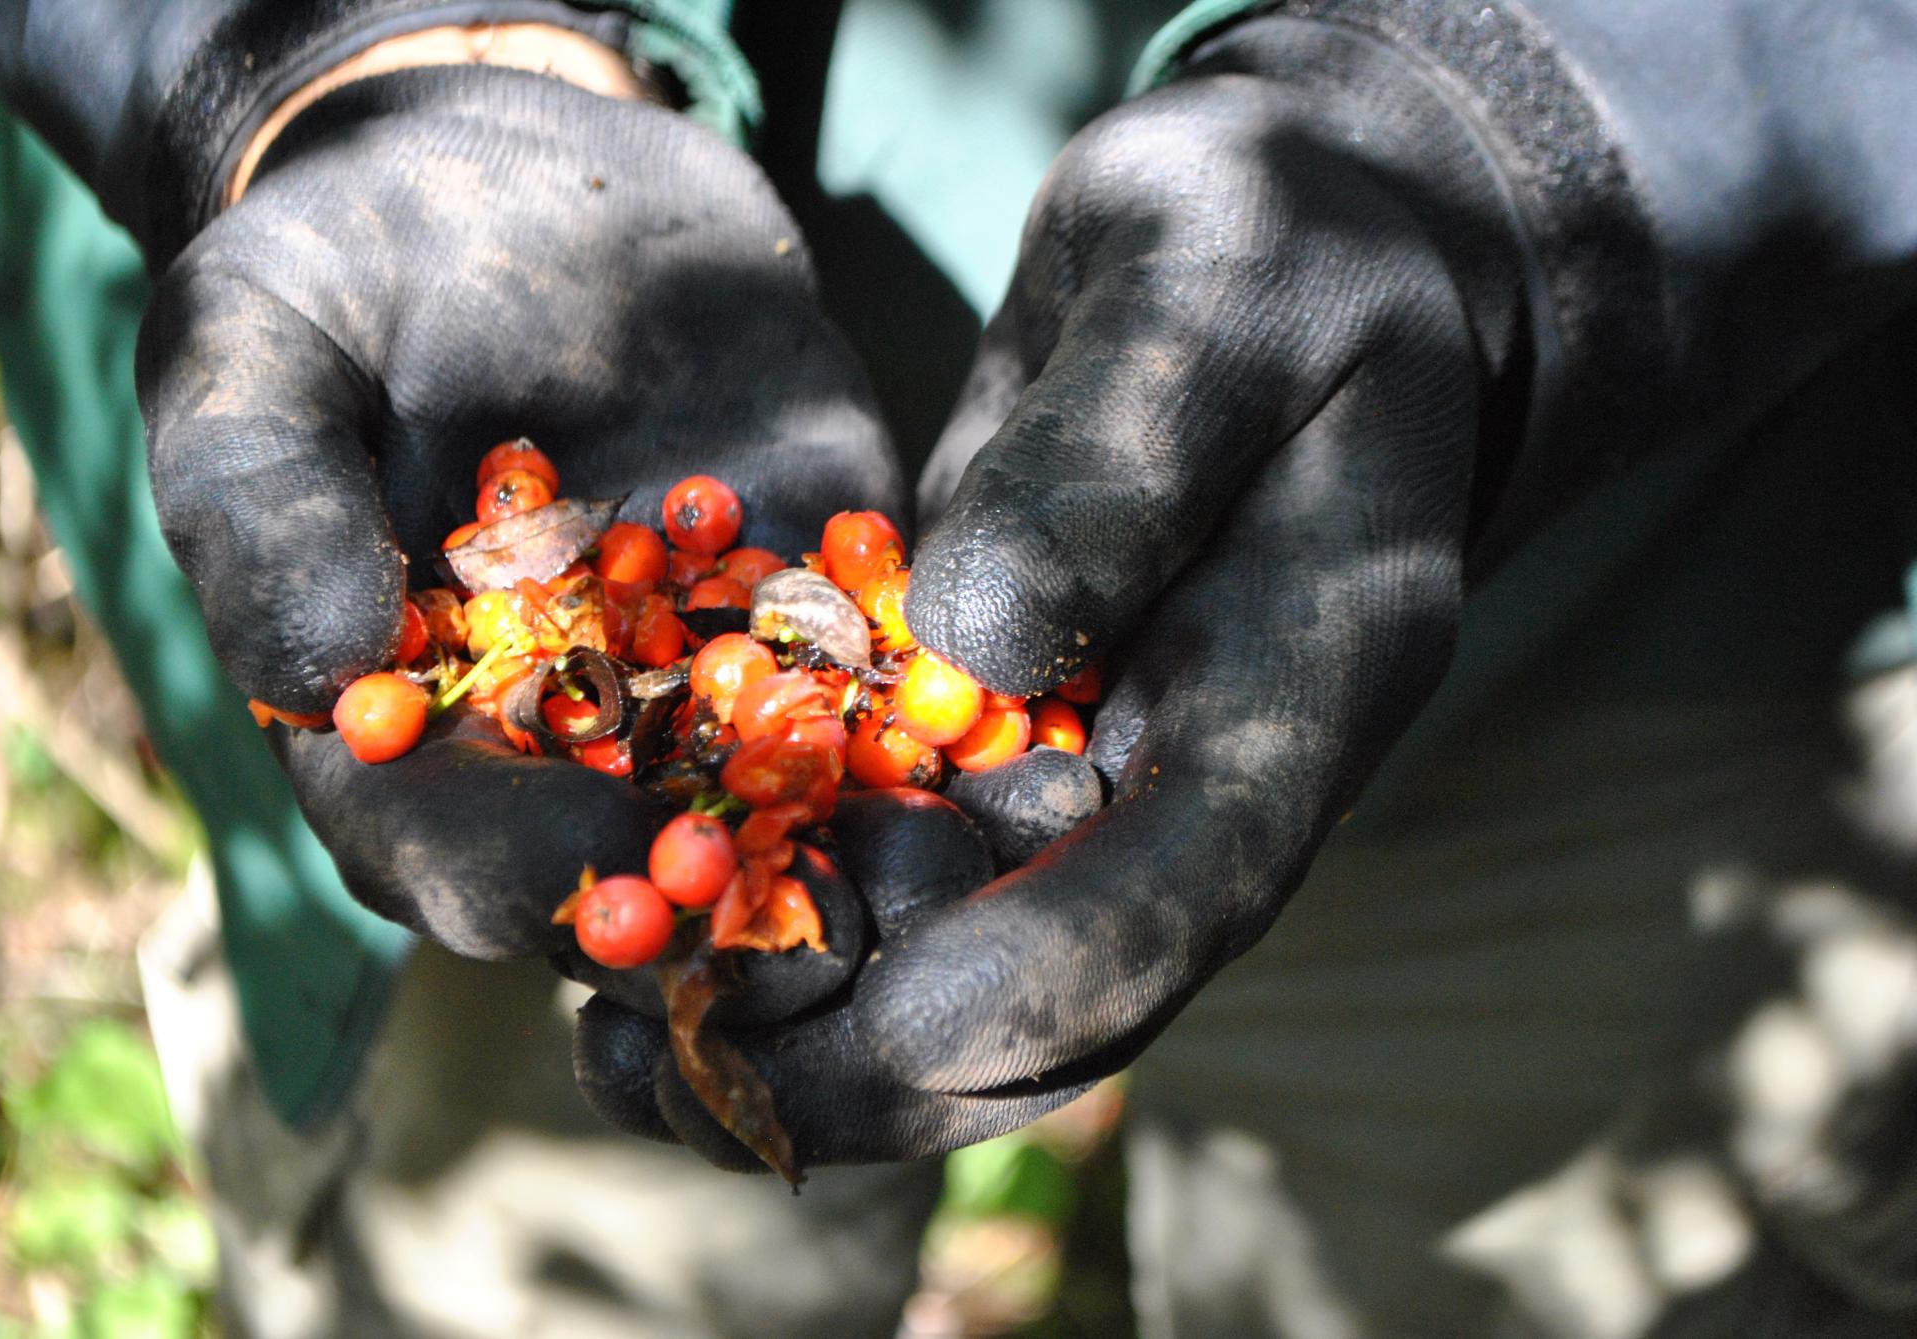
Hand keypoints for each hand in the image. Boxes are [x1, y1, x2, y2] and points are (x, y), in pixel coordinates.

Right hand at [137, 65, 897, 959]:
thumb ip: (261, 508)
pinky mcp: (820, 621)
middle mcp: (559, 752)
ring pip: (778, 828)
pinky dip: (943, 743)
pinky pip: (885, 705)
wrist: (519, 181)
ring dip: (858, 865)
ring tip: (938, 858)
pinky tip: (1017, 753)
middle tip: (820, 920)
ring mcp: (701, 695)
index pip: (450, 852)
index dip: (529, 866)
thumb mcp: (251, 355)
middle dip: (726, 913)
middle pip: (633, 880)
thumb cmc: (344, 273)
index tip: (618, 854)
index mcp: (406, 738)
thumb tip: (316, 679)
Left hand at [573, 19, 1532, 1166]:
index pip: (1206, 877)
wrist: (1283, 260)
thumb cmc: (1274, 245)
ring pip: (970, 965)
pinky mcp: (1006, 745)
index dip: (1064, 969)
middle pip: (1074, 993)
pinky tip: (638, 925)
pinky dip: (778, 914)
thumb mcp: (1211, 288)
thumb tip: (974, 643)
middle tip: (697, 1078)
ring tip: (620, 1047)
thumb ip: (1117, 457)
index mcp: (1310, 683)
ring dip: (806, 1032)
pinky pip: (899, 870)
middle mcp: (1204, 777)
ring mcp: (1106, 778)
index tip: (903, 1029)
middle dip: (886, 1066)